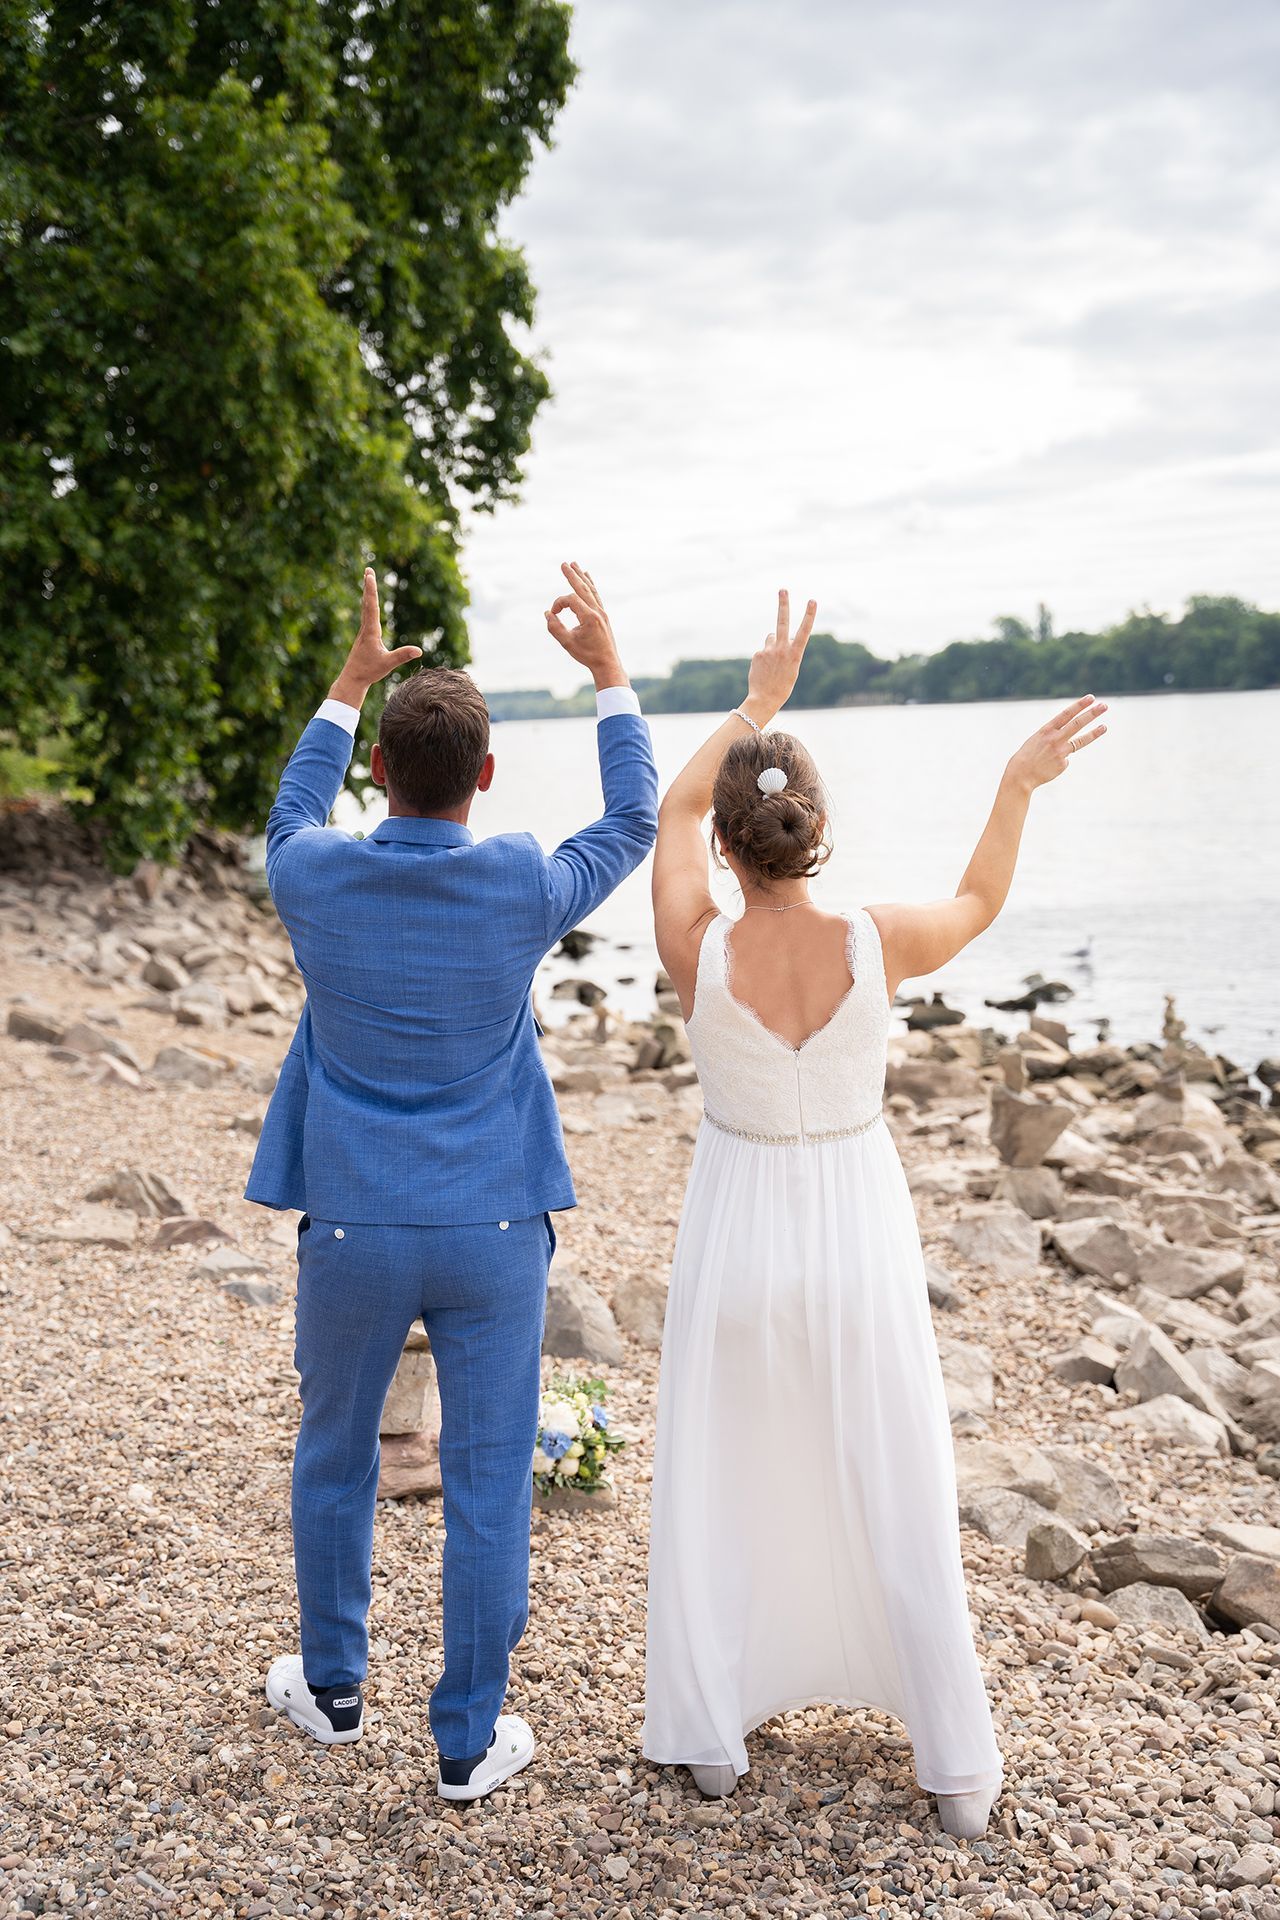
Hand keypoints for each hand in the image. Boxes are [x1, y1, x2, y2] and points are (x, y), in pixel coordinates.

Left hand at [328, 568, 422, 705]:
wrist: (352, 679)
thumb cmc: (369, 671)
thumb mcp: (388, 663)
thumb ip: (403, 655)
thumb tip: (419, 650)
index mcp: (370, 631)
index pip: (372, 606)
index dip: (371, 590)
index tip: (369, 576)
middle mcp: (365, 628)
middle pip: (367, 602)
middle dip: (368, 586)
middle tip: (368, 570)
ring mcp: (364, 631)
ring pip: (366, 607)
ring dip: (368, 593)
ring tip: (368, 579)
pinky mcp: (364, 636)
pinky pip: (366, 615)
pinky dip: (368, 604)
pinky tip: (368, 602)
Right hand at [545, 562, 627, 689]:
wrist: (607, 663)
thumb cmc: (587, 655)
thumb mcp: (567, 643)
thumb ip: (555, 627)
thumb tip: (548, 613)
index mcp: (590, 617)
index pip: (571, 600)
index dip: (558, 604)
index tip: (553, 614)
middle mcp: (598, 611)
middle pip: (583, 588)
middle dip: (572, 575)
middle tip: (564, 563)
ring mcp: (602, 612)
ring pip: (590, 589)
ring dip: (581, 577)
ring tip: (575, 565)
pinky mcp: (603, 615)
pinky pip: (596, 595)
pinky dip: (590, 585)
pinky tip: (587, 577)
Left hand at [744, 590, 817, 720]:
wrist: (765, 699)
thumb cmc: (782, 686)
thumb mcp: (792, 668)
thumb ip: (787, 650)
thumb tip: (777, 635)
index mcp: (795, 654)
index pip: (804, 631)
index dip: (809, 615)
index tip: (812, 601)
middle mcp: (782, 649)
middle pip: (782, 622)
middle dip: (783, 604)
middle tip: (783, 589)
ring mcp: (768, 651)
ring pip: (771, 637)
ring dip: (773, 644)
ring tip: (773, 662)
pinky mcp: (758, 654)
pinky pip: (763, 650)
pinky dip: (764, 657)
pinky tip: (764, 670)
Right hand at [1005, 693, 1107, 791]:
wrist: (1020, 774)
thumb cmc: (1028, 754)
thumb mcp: (1038, 739)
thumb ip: (1054, 735)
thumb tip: (1072, 740)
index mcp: (1046, 730)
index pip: (1066, 714)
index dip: (1079, 705)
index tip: (1091, 698)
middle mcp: (1055, 739)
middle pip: (1077, 724)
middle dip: (1091, 714)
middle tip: (1104, 706)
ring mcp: (1060, 752)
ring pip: (1080, 741)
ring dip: (1094, 733)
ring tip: (1104, 726)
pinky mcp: (1062, 764)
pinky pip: (1065, 759)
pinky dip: (1059, 760)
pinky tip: (1049, 765)